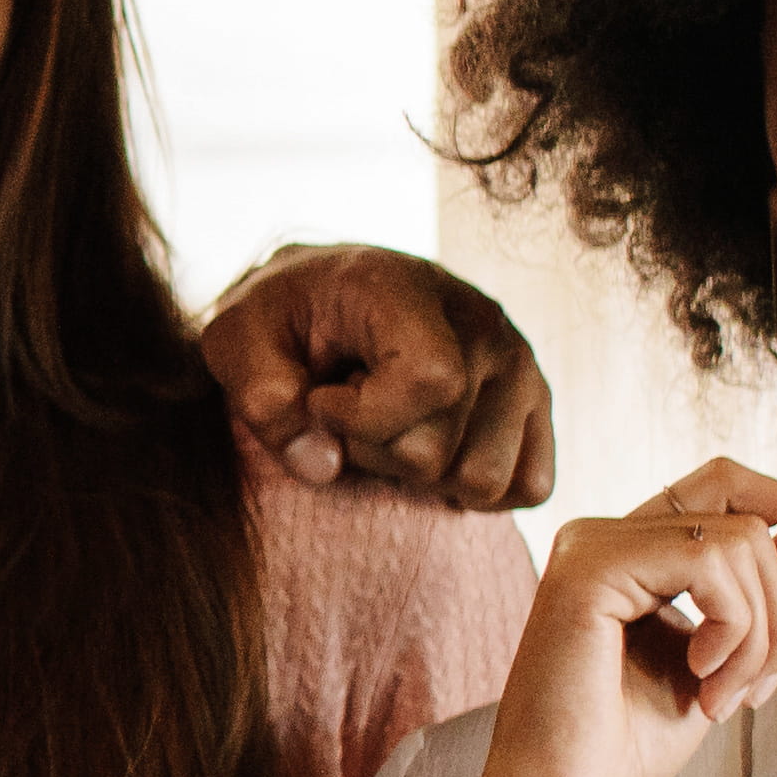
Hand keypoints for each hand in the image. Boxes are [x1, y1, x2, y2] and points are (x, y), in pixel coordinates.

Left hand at [213, 241, 561, 512]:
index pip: (430, 381)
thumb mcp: (237, 341)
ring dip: (422, 474)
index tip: (321, 399)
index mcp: (410, 289)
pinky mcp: (538, 403)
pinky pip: (527, 487)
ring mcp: (520, 364)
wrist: (327, 292)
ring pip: (482, 479)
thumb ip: (262, 399)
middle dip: (375, 452)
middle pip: (440, 451)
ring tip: (392, 422)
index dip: (364, 418)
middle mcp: (483, 322)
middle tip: (351, 407)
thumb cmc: (280, 318)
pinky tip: (433, 444)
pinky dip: (472, 487)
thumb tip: (324, 467)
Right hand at [472, 463, 776, 776]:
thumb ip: (758, 601)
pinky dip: (733, 628)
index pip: (725, 486)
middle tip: (767, 676)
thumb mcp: (721, 663)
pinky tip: (702, 679)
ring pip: (739, 540)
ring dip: (760, 633)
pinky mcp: (588, 569)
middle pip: (738, 492)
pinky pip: (709, 564)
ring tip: (724, 698)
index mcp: (629, 553)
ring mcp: (592, 545)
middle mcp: (604, 535)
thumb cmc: (627, 747)